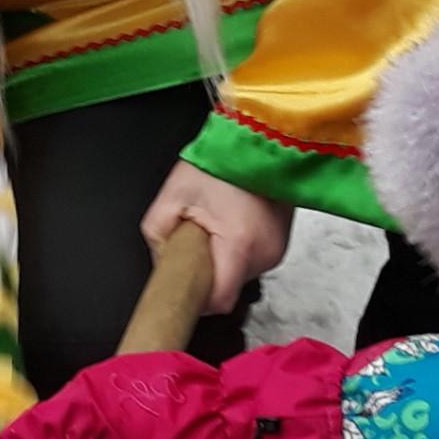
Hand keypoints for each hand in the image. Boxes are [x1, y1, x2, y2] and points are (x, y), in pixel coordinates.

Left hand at [142, 161, 292, 315]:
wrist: (258, 138)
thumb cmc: (221, 160)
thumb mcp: (173, 195)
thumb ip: (157, 236)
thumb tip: (160, 263)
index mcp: (239, 245)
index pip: (218, 301)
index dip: (197, 299)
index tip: (184, 289)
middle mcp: (265, 253)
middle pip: (227, 286)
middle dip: (207, 270)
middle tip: (197, 238)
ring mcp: (277, 249)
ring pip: (239, 274)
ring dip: (223, 258)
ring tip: (218, 224)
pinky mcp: (281, 243)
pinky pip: (252, 260)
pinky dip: (237, 249)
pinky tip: (232, 224)